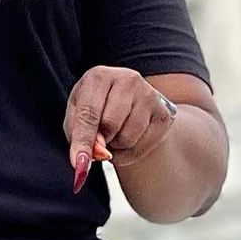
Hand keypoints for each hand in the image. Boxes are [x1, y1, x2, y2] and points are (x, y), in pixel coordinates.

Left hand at [62, 66, 176, 191]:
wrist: (129, 102)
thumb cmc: (97, 107)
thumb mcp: (77, 113)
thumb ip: (78, 134)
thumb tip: (94, 154)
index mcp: (99, 76)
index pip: (89, 113)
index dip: (83, 140)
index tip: (79, 163)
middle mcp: (127, 80)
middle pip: (110, 125)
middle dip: (101, 141)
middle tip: (99, 139)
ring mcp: (148, 95)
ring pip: (127, 137)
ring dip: (115, 147)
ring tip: (114, 135)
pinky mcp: (163, 114)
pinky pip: (143, 146)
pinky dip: (129, 153)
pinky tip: (127, 141)